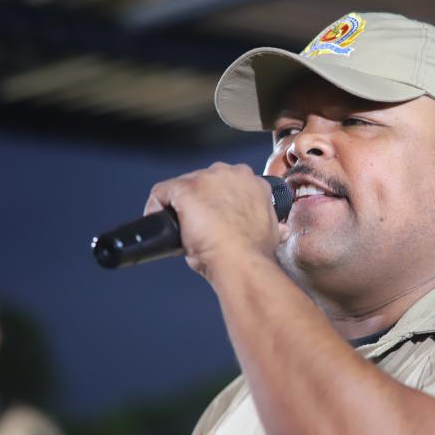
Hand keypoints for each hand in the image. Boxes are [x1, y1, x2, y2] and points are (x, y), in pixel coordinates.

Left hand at [144, 163, 286, 277]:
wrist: (243, 261)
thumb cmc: (256, 253)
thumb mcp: (272, 232)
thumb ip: (273, 226)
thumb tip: (279, 231)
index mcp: (254, 183)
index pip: (227, 184)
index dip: (218, 202)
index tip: (215, 218)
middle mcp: (232, 173)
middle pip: (203, 181)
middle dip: (198, 202)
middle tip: (196, 226)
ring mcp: (207, 179)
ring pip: (182, 185)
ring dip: (178, 206)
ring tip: (179, 229)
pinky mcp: (185, 189)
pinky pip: (162, 192)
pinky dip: (156, 207)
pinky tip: (161, 225)